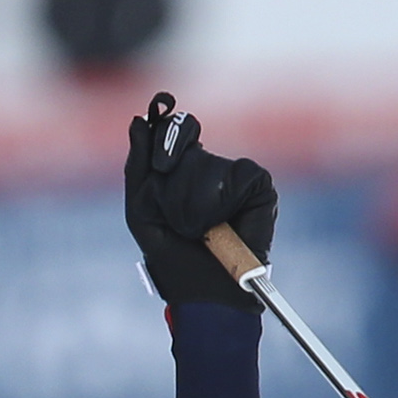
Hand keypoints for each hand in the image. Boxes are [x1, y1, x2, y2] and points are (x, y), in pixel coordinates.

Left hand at [122, 93, 278, 310]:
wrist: (206, 296)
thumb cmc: (174, 262)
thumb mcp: (141, 212)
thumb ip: (137, 167)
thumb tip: (138, 120)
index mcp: (180, 171)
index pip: (173, 131)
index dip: (166, 122)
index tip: (162, 101)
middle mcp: (209, 169)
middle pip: (185, 140)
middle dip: (170, 172)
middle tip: (172, 210)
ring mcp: (236, 178)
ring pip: (208, 163)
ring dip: (192, 201)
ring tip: (198, 230)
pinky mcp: (260, 189)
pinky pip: (241, 173)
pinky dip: (223, 201)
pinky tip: (221, 226)